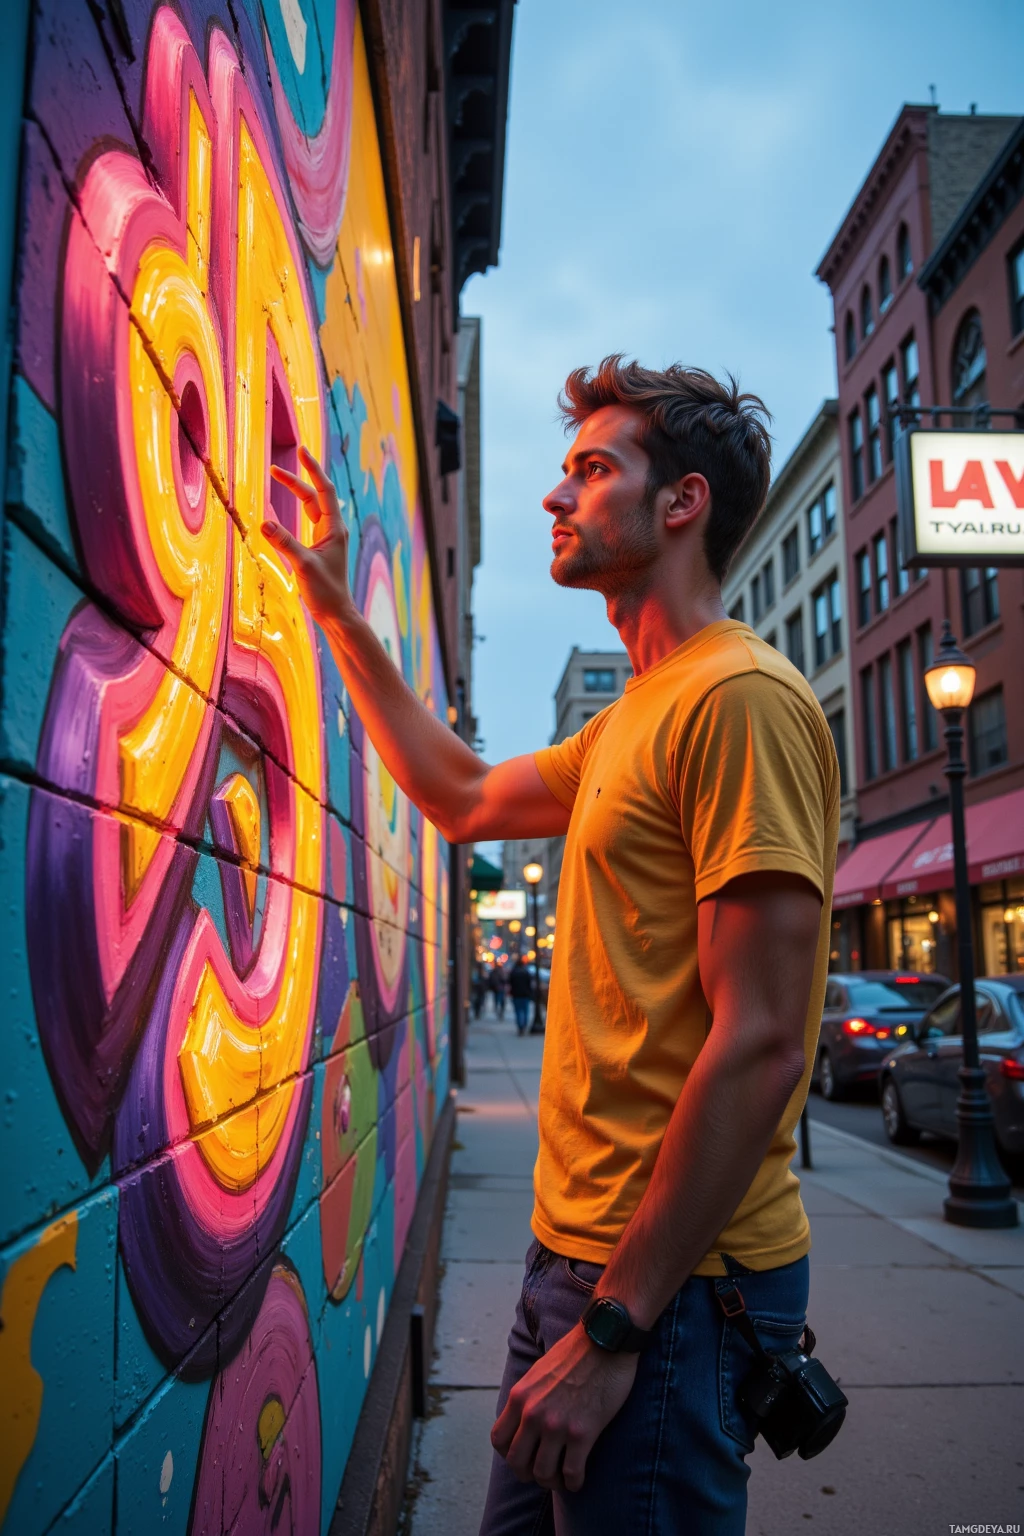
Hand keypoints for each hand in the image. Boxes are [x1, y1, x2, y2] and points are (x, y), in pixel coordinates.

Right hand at [264, 447, 354, 630]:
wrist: (336, 613)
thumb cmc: (325, 592)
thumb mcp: (303, 565)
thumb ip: (284, 543)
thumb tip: (263, 522)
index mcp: (334, 529)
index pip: (323, 490)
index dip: (312, 469)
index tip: (301, 451)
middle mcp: (332, 529)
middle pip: (314, 496)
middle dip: (296, 480)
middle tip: (274, 468)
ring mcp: (327, 538)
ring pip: (311, 507)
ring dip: (296, 491)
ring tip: (278, 477)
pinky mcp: (320, 547)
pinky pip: (308, 519)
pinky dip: (297, 508)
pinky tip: (288, 505)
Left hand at [490, 1324, 637, 1492]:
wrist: (605, 1341)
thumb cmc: (575, 1353)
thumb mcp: (538, 1371)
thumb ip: (528, 1396)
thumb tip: (524, 1418)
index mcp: (520, 1396)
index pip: (498, 1439)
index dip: (509, 1454)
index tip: (524, 1455)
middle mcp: (533, 1413)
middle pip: (517, 1462)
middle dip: (527, 1473)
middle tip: (541, 1472)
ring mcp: (557, 1425)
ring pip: (542, 1474)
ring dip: (551, 1482)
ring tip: (561, 1478)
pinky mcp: (583, 1433)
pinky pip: (571, 1473)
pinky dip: (573, 1483)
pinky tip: (578, 1479)